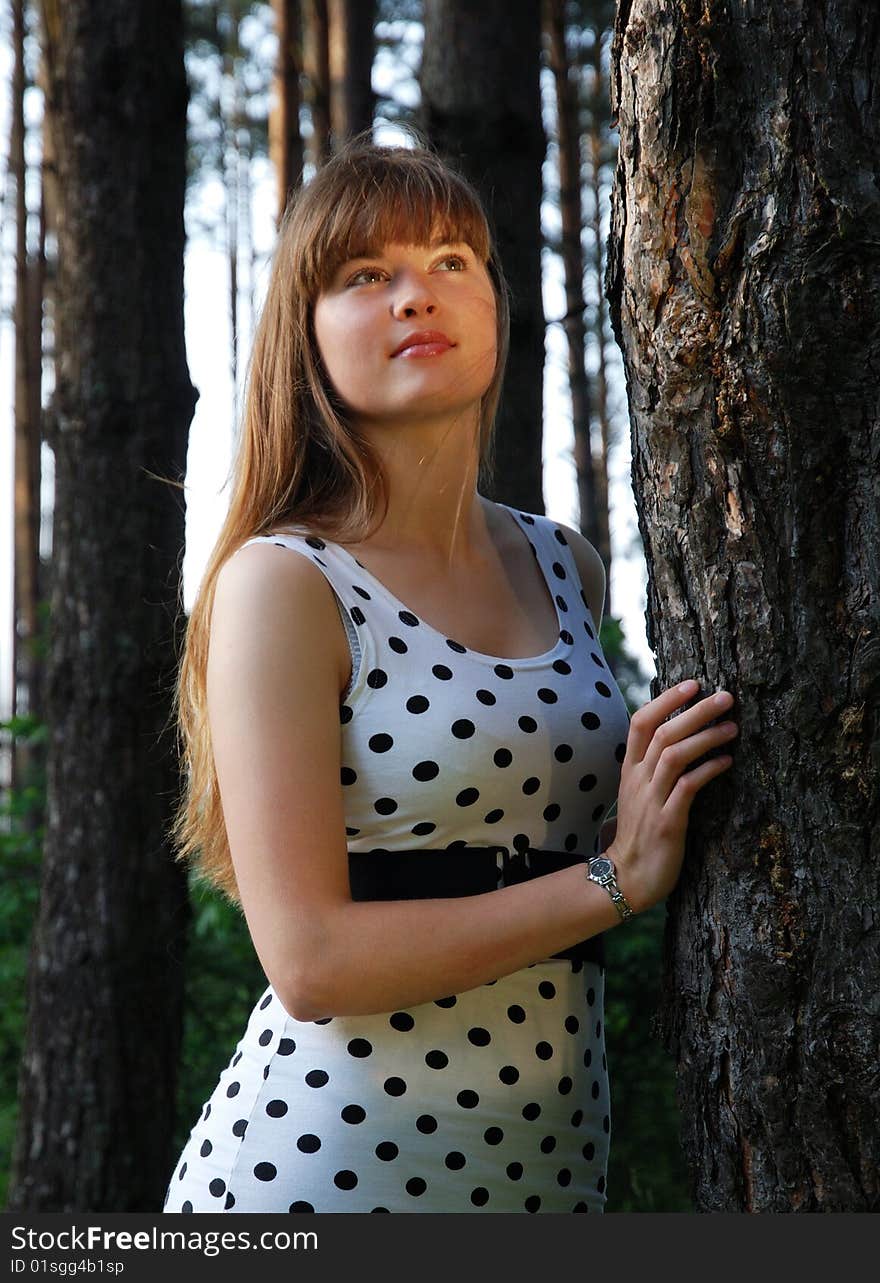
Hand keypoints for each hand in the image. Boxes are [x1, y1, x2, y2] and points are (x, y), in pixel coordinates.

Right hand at [608, 680, 737, 913]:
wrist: (626, 877)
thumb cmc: (641, 833)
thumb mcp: (641, 793)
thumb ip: (654, 766)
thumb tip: (682, 738)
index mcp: (630, 769)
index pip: (640, 722)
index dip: (666, 699)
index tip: (694, 683)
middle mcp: (638, 779)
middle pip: (663, 732)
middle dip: (695, 711)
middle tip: (726, 697)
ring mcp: (651, 799)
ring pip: (674, 754)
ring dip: (706, 737)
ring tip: (733, 728)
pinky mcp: (668, 822)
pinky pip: (687, 787)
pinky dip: (709, 770)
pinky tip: (727, 762)